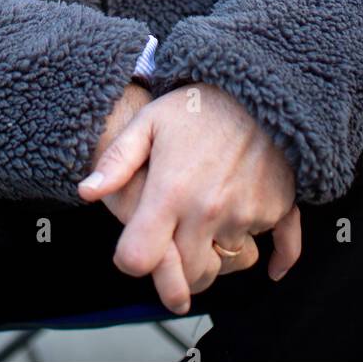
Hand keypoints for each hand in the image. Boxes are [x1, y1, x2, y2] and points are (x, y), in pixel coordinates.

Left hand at [80, 80, 300, 304]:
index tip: (135, 250)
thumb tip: (85, 193)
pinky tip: (270, 266)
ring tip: (208, 227)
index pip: (140, 259)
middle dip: (177, 270)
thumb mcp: (149, 122)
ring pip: (226, 263)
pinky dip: (272, 258)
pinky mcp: (276, 209)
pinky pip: (276, 252)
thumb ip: (116, 161)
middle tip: (173, 248)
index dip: (132, 260)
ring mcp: (245, 213)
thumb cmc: (197, 105)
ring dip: (217, 254)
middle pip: (187, 275)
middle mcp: (208, 210)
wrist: (259, 86)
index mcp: (170, 191)